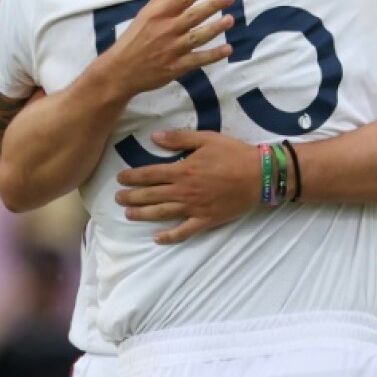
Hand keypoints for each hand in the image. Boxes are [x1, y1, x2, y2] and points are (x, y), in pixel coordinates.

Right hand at [104, 0, 234, 97]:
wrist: (120, 69)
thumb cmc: (135, 37)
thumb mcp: (147, 12)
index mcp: (159, 14)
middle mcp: (167, 29)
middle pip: (193, 15)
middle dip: (212, 5)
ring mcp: (172, 49)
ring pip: (197, 36)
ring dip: (214, 28)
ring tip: (230, 20)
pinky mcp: (176, 66)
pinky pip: (198, 60)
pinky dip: (213, 55)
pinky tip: (227, 49)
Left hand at [116, 129, 259, 243]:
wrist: (259, 175)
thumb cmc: (233, 154)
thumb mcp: (206, 139)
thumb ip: (179, 139)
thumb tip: (154, 137)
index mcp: (182, 170)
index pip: (150, 174)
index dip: (132, 177)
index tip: (120, 178)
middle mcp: (184, 191)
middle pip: (151, 195)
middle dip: (132, 197)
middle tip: (117, 198)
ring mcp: (194, 208)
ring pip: (162, 213)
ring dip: (142, 215)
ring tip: (128, 214)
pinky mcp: (206, 220)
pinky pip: (184, 231)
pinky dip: (170, 237)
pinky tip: (157, 239)